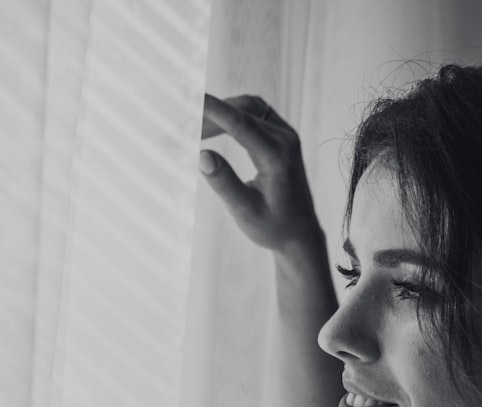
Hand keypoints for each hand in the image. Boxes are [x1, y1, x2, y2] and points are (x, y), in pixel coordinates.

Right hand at [200, 94, 319, 250]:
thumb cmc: (272, 227)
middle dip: (211, 113)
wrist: (299, 233)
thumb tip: (202, 155)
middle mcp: (286, 140)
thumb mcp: (244, 211)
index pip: (240, 124)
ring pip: (249, 108)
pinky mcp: (283, 136)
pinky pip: (255, 114)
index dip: (213, 109)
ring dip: (221, 113)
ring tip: (194, 130)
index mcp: (277, 157)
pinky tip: (213, 129)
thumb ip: (224, 182)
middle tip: (182, 125)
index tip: (190, 98)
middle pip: (243, 111)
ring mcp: (287, 135)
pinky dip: (232, 116)